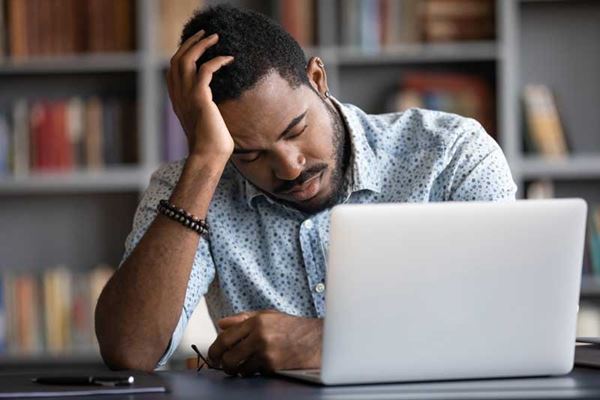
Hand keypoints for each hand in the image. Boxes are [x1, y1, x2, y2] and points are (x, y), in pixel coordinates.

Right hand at [167, 30, 234, 158]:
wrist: (208, 156)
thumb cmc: (211, 144)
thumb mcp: (205, 122)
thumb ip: (205, 109)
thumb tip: (215, 106)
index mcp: (178, 100)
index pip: (173, 70)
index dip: (182, 54)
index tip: (196, 45)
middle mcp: (178, 96)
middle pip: (176, 59)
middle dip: (190, 43)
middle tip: (205, 34)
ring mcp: (187, 96)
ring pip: (187, 59)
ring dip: (201, 45)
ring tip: (215, 37)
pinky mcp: (200, 97)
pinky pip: (206, 70)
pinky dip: (217, 60)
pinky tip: (228, 59)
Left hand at [207, 310, 322, 376]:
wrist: (317, 340)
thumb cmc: (293, 328)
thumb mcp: (268, 316)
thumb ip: (243, 319)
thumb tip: (222, 324)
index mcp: (257, 321)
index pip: (225, 338)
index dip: (215, 349)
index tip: (213, 356)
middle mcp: (260, 336)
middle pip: (228, 356)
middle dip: (223, 364)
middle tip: (225, 365)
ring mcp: (266, 352)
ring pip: (239, 368)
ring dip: (238, 370)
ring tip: (242, 367)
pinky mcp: (273, 366)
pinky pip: (253, 373)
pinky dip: (252, 372)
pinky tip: (258, 367)